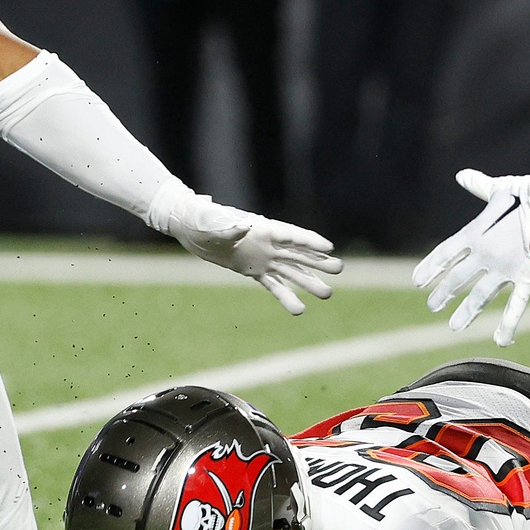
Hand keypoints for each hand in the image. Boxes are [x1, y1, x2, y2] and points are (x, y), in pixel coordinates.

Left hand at [149, 187, 339, 313]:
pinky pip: (273, 285)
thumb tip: (244, 227)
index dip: (309, 241)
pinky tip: (299, 310)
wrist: (190, 227)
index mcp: (261, 228)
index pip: (290, 235)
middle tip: (339, 269)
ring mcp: (262, 257)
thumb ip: (229, 226)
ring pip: (290, 271)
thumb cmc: (201, 219)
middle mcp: (267, 243)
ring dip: (308, 282)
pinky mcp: (252, 270)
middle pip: (298, 253)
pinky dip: (286, 296)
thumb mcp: (212, 222)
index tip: (329, 248)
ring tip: (327, 294)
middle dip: (318, 261)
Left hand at [413, 151, 529, 344]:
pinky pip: (516, 305)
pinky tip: (499, 340)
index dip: (430, 267)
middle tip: (432, 305)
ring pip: (480, 296)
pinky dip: (508, 324)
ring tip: (453, 327)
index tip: (417, 281)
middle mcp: (485, 254)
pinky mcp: (525, 277)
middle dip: (443, 292)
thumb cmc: (528, 193)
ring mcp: (504, 268)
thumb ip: (479, 187)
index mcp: (475, 233)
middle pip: (457, 278)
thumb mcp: (500, 189)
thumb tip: (462, 176)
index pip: (445, 254)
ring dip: (466, 312)